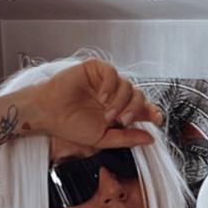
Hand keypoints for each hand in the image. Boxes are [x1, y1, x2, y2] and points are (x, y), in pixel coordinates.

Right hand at [33, 58, 164, 155]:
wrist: (50, 114)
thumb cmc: (72, 126)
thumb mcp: (103, 139)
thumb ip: (126, 138)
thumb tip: (149, 139)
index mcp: (118, 111)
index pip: (141, 109)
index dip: (152, 112)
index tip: (157, 119)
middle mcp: (114, 96)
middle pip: (138, 96)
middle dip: (135, 109)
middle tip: (123, 120)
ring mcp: (105, 82)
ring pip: (127, 85)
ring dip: (121, 101)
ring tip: (108, 113)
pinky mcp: (96, 69)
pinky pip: (112, 73)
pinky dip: (111, 86)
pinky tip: (102, 98)